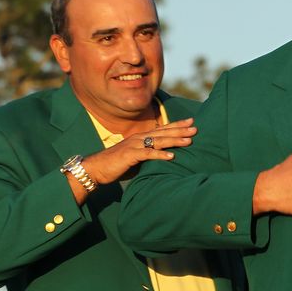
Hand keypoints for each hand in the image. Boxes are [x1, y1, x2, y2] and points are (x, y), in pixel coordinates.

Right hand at [81, 118, 196, 185]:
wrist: (96, 168)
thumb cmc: (117, 165)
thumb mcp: (137, 159)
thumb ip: (149, 156)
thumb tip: (163, 159)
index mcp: (141, 138)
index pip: (162, 129)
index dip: (177, 125)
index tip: (191, 122)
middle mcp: (139, 138)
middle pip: (163, 132)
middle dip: (180, 130)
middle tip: (195, 128)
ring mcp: (134, 145)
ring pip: (158, 141)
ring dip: (174, 141)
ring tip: (188, 141)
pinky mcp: (130, 155)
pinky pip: (147, 154)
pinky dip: (160, 155)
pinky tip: (172, 157)